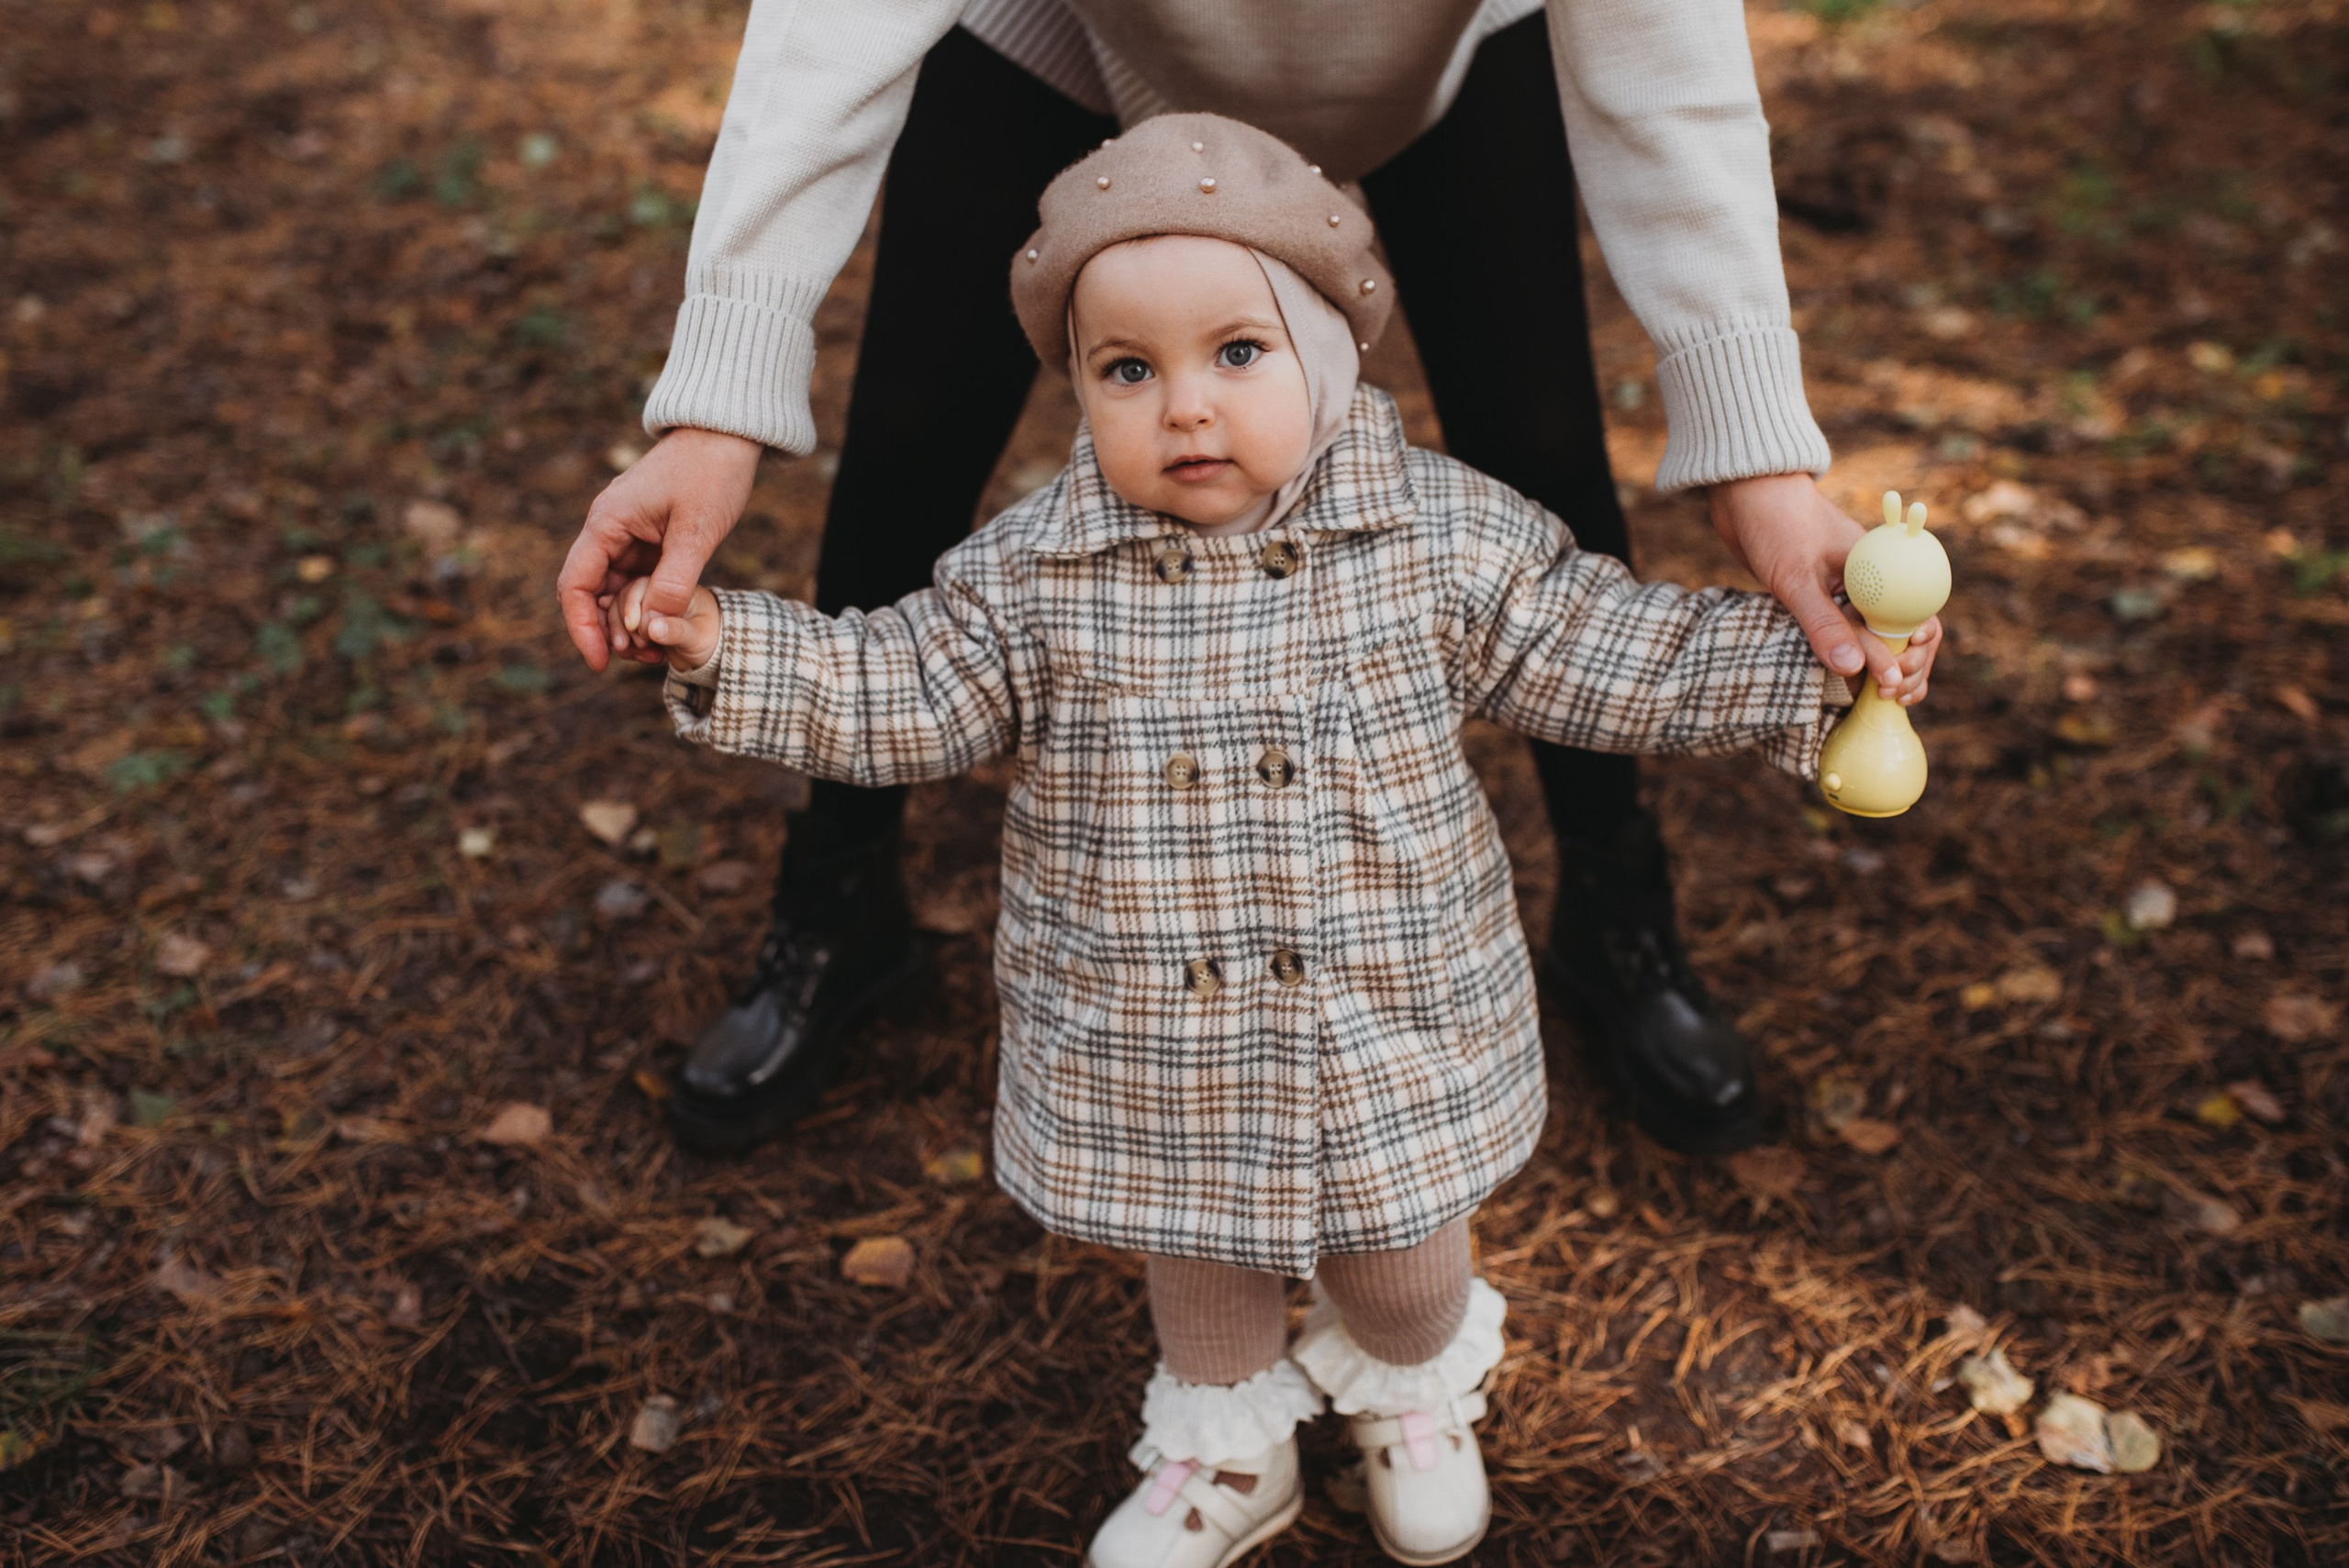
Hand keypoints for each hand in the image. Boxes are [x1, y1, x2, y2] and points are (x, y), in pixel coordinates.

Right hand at [557, 427, 761, 669]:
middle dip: (610, 631)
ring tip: (658, 648)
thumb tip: (651, 627)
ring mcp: (627, 532)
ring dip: (630, 621)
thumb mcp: (697, 532)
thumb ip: (674, 581)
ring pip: (615, 589)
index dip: (582, 628)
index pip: (576, 586)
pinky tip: (666, 624)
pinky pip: (637, 579)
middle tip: (643, 658)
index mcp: (607, 524)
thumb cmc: (711, 473)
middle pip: (591, 593)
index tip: (601, 664)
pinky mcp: (647, 536)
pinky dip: (646, 604)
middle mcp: (608, 529)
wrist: (727, 434)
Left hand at [1708, 472, 1942, 703]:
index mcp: (1885, 566)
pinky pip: (1848, 633)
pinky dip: (1853, 658)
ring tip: (1878, 700)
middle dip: (1904, 667)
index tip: (1892, 684)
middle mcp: (1874, 579)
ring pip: (1878, 637)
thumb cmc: (1774, 523)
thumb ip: (1823, 623)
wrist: (1744, 493)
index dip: (1911, 656)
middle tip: (1886, 697)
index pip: (1916, 618)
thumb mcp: (1796, 578)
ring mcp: (1851, 590)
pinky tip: (1851, 685)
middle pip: (1905, 632)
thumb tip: (1855, 670)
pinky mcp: (1825, 598)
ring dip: (1882, 668)